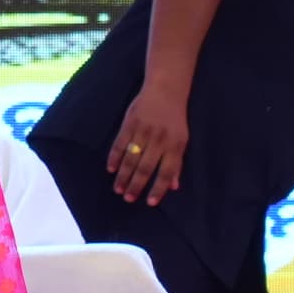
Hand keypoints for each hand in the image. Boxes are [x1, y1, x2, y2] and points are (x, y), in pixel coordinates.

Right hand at [105, 83, 190, 203]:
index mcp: (175, 145)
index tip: (150, 202)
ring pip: (131, 158)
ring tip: (118, 189)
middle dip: (136, 185)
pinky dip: (115, 157)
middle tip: (128, 198)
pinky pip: (120, 143)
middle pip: (145, 168)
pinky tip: (111, 169)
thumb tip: (173, 186)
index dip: (158, 189)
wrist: (165, 90)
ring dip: (123, 176)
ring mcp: (143, 131)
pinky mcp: (130, 123)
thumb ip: (177, 163)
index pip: (166, 172)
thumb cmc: (175, 119)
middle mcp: (159, 140)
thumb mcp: (182, 140)